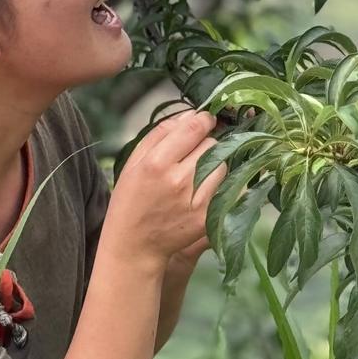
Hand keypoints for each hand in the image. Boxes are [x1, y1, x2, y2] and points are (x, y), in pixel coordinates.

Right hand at [103, 106, 229, 270]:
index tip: (206, 119)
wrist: (134, 244)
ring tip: (194, 175)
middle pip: (211, 144)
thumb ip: (160, 133)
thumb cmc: (131, 199)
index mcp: (156, 163)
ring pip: (222, 164)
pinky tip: (201, 190)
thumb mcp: (134, 161)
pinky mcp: (208, 217)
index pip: (195, 127)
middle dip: (205, 143)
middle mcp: (178, 180)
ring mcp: (196, 200)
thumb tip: (190, 114)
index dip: (204, 119)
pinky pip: (226, 187)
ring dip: (213, 164)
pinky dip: (218, 184)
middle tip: (192, 154)